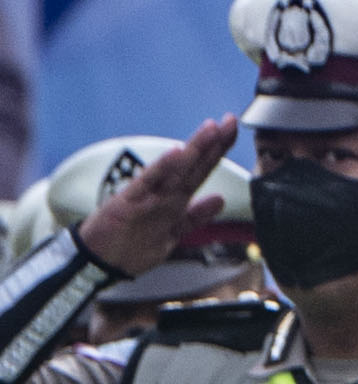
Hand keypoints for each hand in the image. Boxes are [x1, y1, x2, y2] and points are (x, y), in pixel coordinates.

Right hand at [68, 117, 236, 280]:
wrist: (97, 262)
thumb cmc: (130, 244)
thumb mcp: (171, 232)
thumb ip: (195, 216)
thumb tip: (219, 200)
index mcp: (175, 200)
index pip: (201, 171)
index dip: (218, 151)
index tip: (233, 131)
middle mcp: (163, 194)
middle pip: (193, 166)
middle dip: (212, 144)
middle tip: (230, 121)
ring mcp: (146, 197)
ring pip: (175, 170)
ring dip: (193, 149)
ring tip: (211, 129)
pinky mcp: (128, 203)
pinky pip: (148, 183)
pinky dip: (163, 168)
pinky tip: (176, 153)